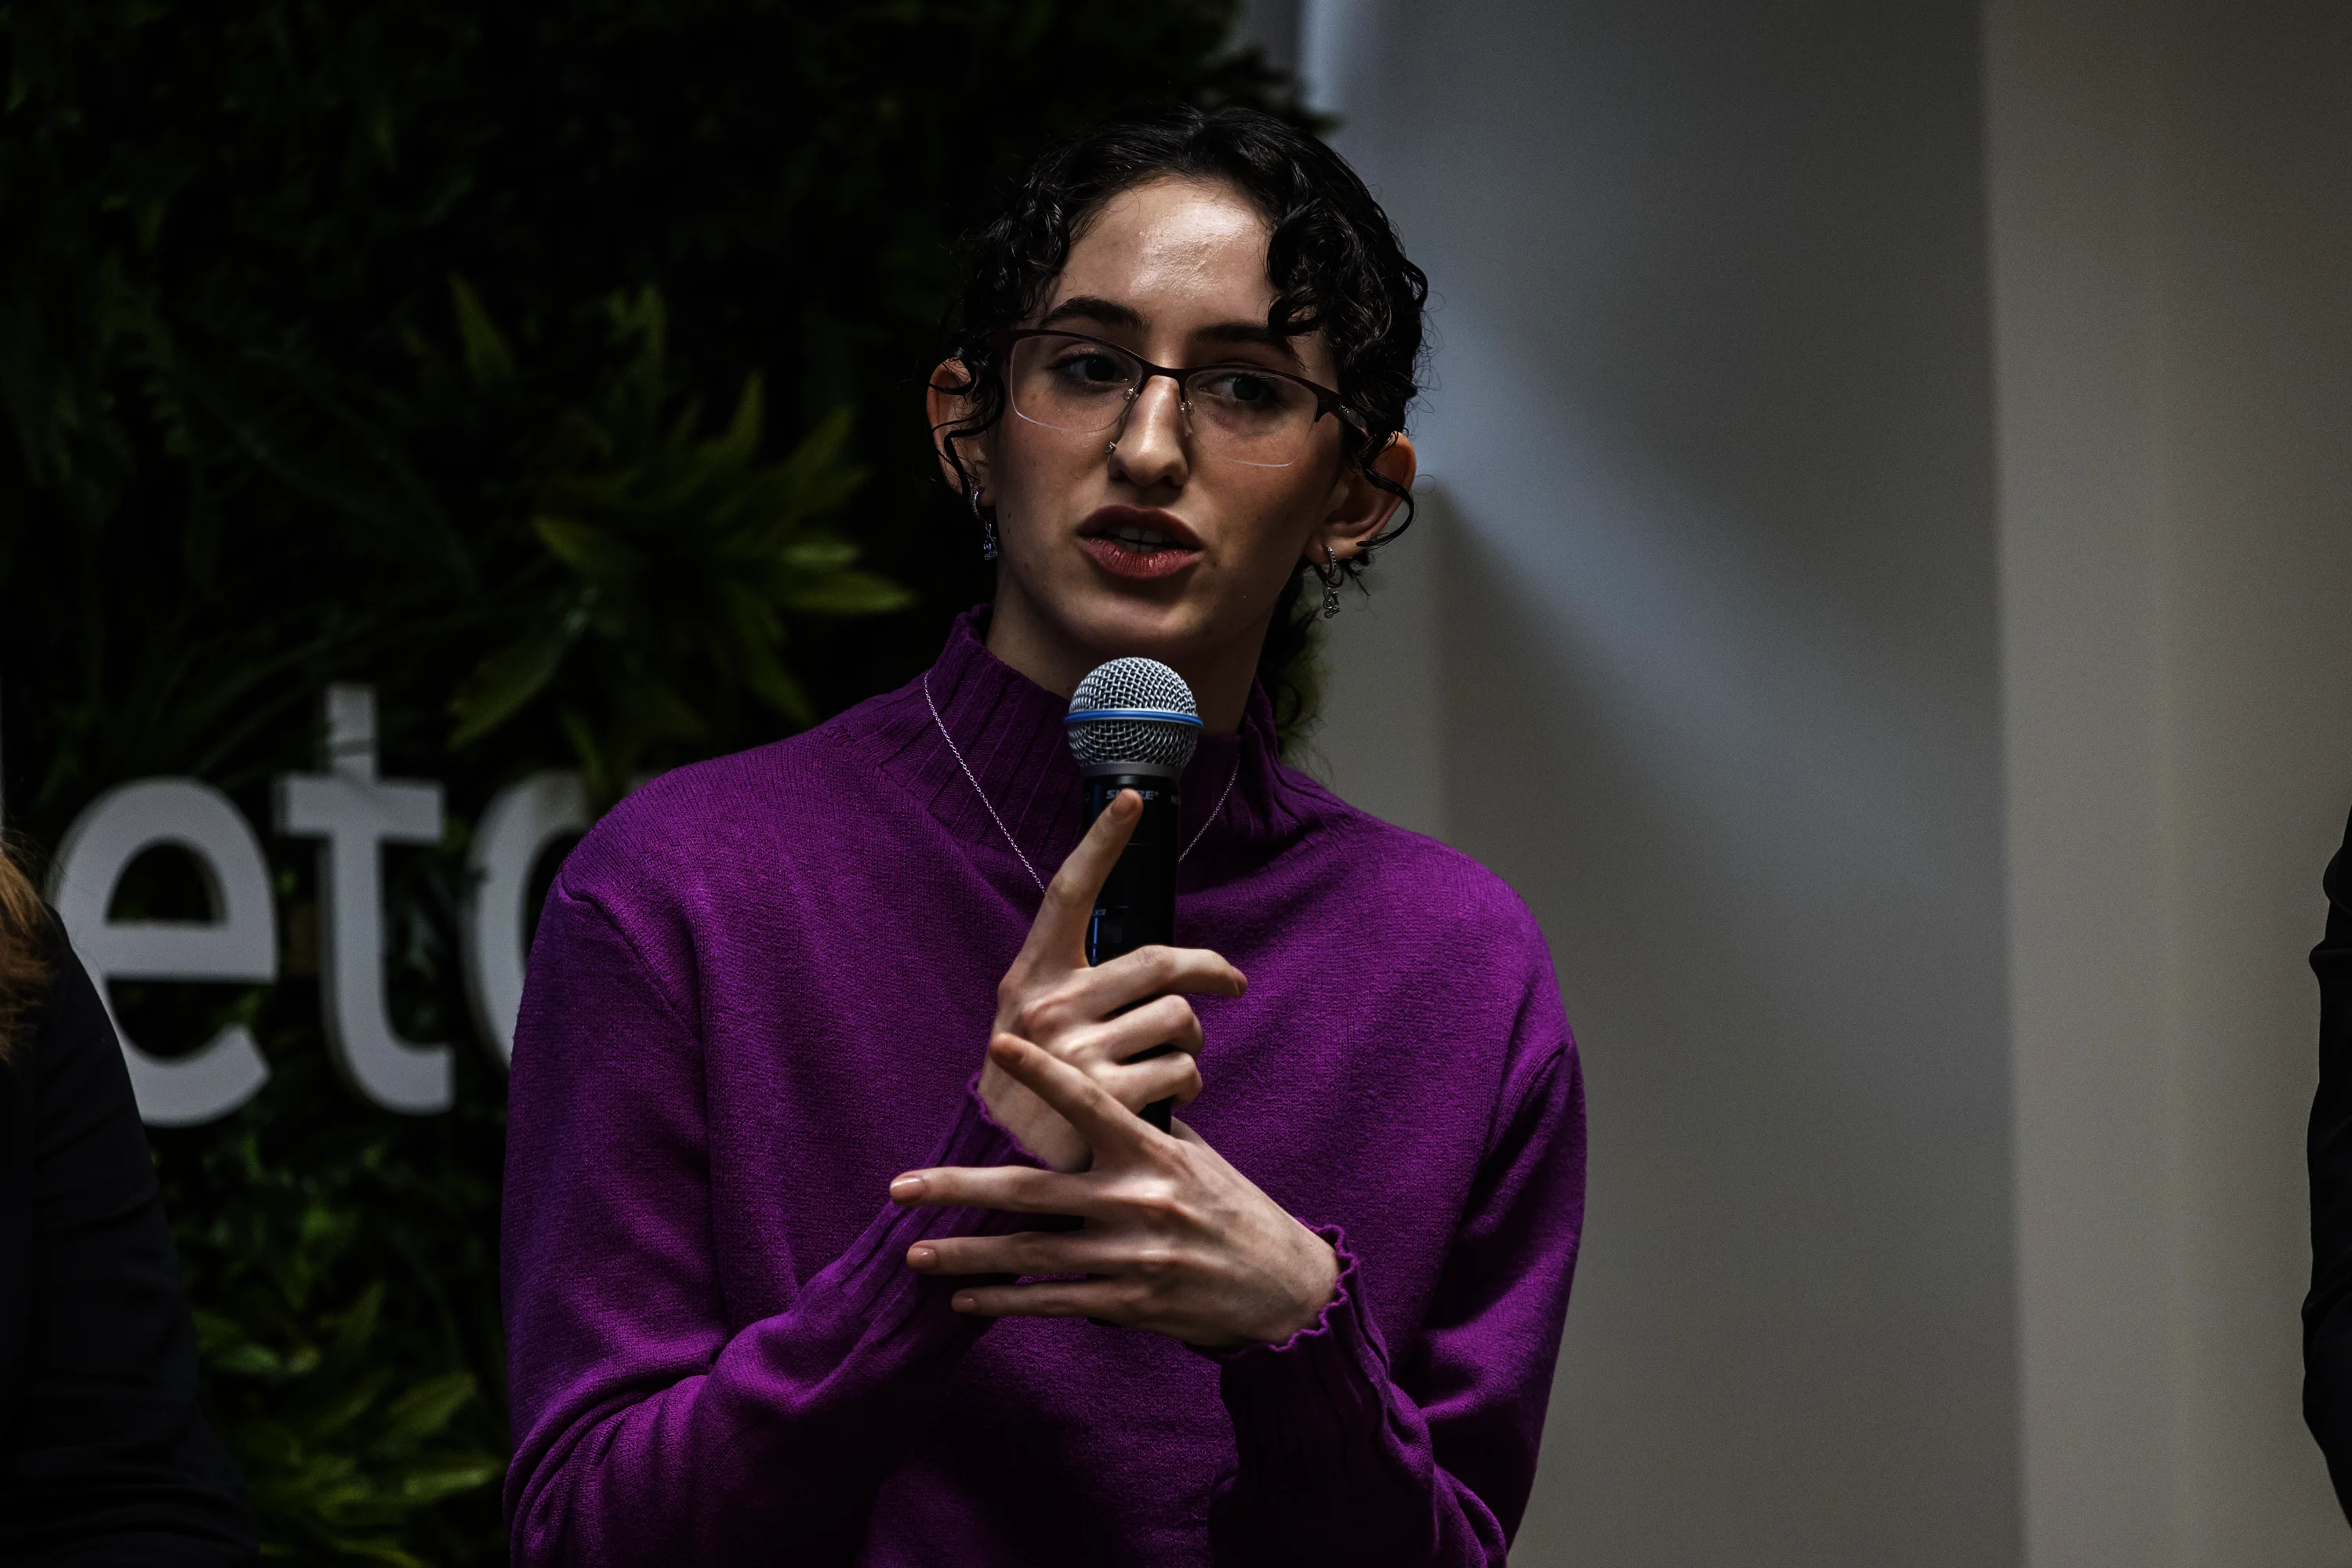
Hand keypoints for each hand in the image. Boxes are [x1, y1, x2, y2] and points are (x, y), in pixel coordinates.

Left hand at [895, 1034, 1340, 1347]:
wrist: (1280, 1285)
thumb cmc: (1229, 1207)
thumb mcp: (1193, 1155)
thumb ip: (1137, 1130)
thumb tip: (1084, 1094)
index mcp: (1154, 1152)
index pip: (1091, 1101)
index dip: (1043, 1073)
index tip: (998, 1043)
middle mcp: (1138, 1201)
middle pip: (1031, 1192)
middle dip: (958, 1190)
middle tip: (900, 1188)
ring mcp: (1132, 1257)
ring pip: (1031, 1256)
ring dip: (967, 1257)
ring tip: (915, 1253)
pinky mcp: (1130, 1305)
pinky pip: (1054, 1303)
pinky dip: (1005, 1303)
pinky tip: (964, 1301)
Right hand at [980, 789, 1245, 1171]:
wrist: (1003, 1168)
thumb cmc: (1035, 1086)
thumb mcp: (1034, 1026)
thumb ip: (1081, 988)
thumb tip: (1165, 969)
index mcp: (1031, 977)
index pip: (1069, 896)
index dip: (1100, 844)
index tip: (1130, 798)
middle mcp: (1049, 1006)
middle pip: (1160, 962)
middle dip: (1211, 972)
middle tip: (1234, 983)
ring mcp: (1076, 1053)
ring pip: (1180, 1020)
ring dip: (1194, 1041)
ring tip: (1174, 1061)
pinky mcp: (1106, 1099)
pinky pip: (1184, 1071)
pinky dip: (1190, 1084)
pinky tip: (1167, 1100)